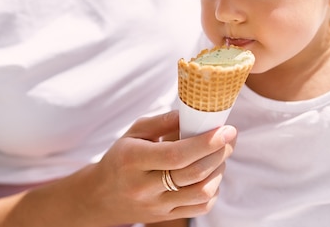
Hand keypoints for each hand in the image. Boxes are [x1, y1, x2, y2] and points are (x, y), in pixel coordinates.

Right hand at [81, 110, 236, 225]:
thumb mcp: (134, 132)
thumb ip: (163, 121)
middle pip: (193, 173)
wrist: (101, 196)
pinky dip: (213, 189)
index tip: (226, 130)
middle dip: (219, 152)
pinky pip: (200, 207)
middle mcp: (144, 187)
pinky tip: (210, 174)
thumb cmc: (121, 157)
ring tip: (219, 155)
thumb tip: (193, 113)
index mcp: (132, 160)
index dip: (206, 142)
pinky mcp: (166, 217)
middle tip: (229, 137)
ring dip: (219, 170)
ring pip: (201, 192)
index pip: (176, 155)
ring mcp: (156, 206)